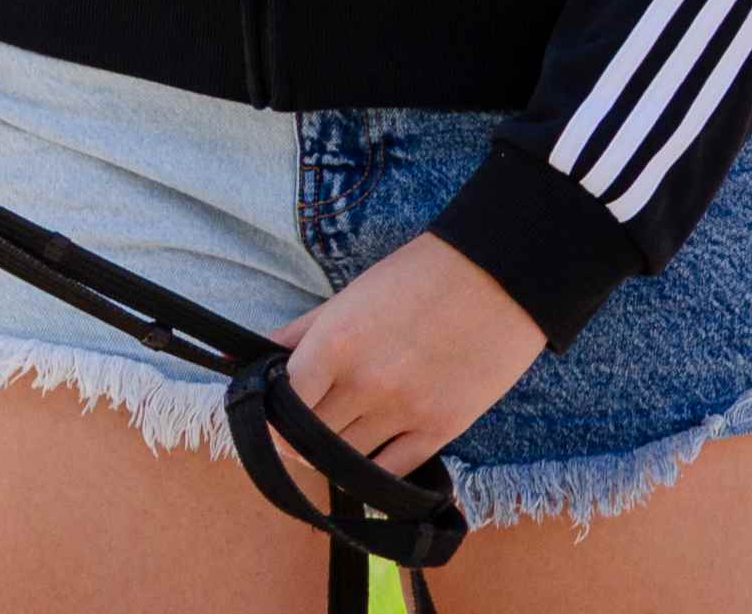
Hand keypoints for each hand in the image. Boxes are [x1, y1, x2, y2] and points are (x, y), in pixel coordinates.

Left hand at [266, 231, 546, 478]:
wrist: (497, 278)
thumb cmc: (417, 278)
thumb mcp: (348, 297)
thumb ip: (300, 333)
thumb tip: (255, 356)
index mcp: (335, 343)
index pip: (282, 402)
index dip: (269, 416)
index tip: (270, 418)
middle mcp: (366, 383)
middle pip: (311, 435)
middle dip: (297, 438)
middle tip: (296, 434)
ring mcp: (405, 410)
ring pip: (348, 458)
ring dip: (332, 456)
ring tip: (330, 444)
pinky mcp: (443, 429)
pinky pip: (393, 471)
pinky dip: (373, 472)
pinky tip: (366, 459)